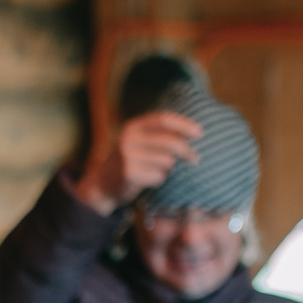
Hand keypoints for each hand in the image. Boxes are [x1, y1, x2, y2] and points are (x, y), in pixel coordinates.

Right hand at [73, 110, 201, 212]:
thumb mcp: (139, 141)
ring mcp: (128, 156)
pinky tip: (149, 179)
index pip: (163, 119)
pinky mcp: (129, 174)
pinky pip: (159, 177)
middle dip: (187, 151)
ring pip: (167, 161)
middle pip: (170, 142)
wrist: (103, 183)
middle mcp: (129, 138)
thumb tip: (193, 133)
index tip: (200, 133)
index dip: (184, 125)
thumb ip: (159, 135)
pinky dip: (159, 180)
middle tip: (195, 159)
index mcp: (133, 126)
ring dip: (168, 168)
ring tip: (158, 170)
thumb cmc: (130, 161)